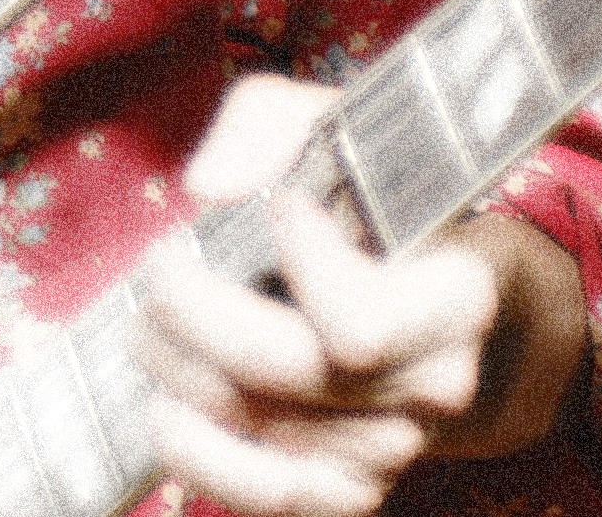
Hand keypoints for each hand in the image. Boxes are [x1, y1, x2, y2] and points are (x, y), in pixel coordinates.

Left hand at [131, 76, 586, 516]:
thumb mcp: (339, 127)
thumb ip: (267, 123)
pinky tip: (164, 405)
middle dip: (191, 312)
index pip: (363, 321)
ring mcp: (393, 446)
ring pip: (257, 424)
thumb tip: (208, 186)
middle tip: (157, 268)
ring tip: (146, 324)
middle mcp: (435, 384)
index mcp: (456, 296)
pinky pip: (262, 498)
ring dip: (176, 371)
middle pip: (285, 369)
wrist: (442, 300)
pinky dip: (194, 453)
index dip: (304, 264)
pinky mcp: (350, 491)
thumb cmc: (380, 201)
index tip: (278, 206)